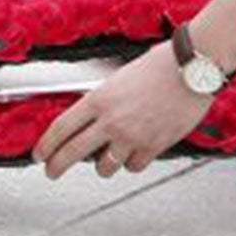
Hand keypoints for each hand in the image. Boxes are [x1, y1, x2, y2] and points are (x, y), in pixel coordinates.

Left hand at [34, 0, 235, 180]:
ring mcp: (132, 136)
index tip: (40, 154)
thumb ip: (106, 98)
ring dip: (103, 165)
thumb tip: (96, 115)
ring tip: (106, 160)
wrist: (195, 67)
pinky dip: (132, 162)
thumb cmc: (164, 63)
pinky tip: (134, 154)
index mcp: (100, 98)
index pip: (60, 128)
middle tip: (53, 171)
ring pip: (104, 167)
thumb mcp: (122, 76)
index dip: (45, 146)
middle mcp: (112, 120)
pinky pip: (134, 166)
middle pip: (72, 153)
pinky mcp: (153, 145)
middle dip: (56, 167)